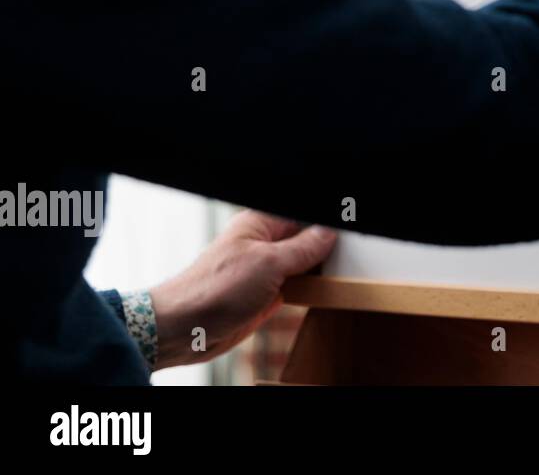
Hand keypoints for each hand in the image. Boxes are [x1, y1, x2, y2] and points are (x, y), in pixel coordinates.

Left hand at [148, 210, 336, 369]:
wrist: (184, 329)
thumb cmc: (212, 289)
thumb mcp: (269, 262)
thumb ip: (303, 247)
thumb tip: (329, 233)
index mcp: (260, 224)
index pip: (303, 215)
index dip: (325, 221)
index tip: (348, 228)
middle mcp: (262, 244)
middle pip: (305, 238)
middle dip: (323, 246)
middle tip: (347, 253)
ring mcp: (263, 270)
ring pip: (301, 264)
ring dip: (316, 270)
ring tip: (336, 272)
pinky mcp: (263, 294)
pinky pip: (294, 286)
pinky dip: (307, 289)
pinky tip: (320, 290)